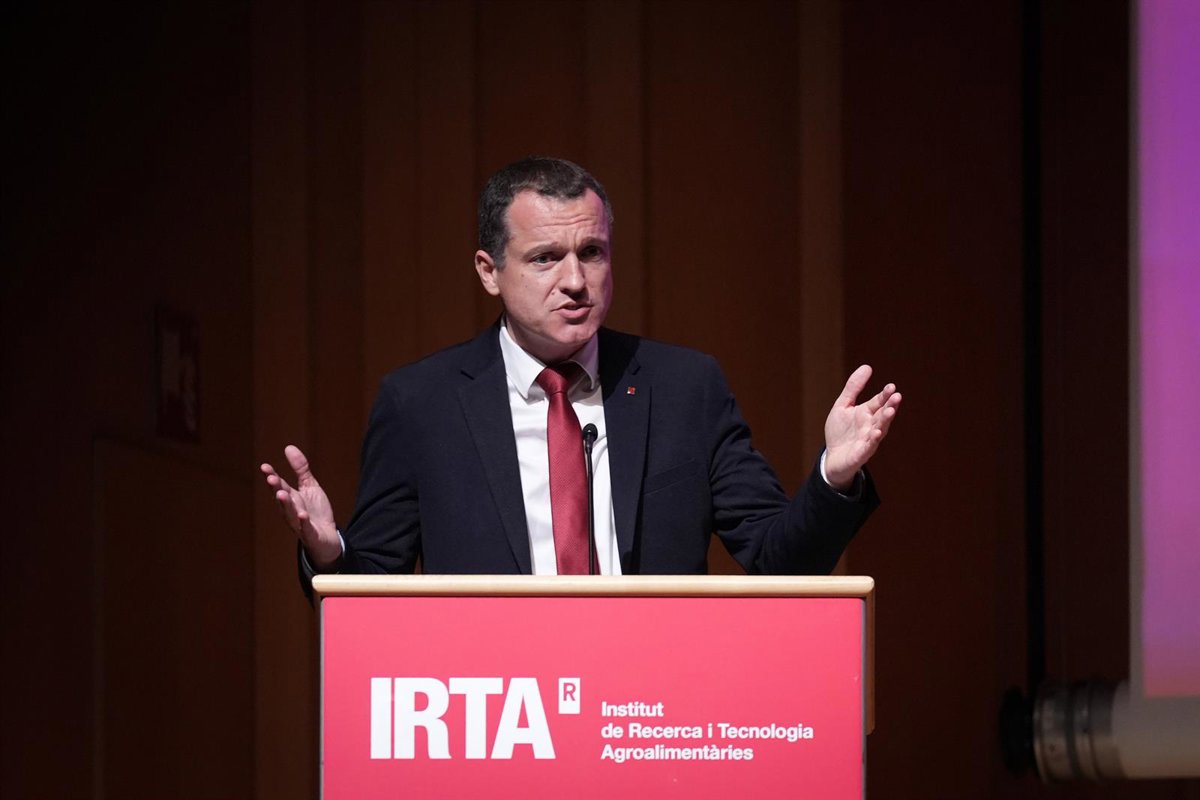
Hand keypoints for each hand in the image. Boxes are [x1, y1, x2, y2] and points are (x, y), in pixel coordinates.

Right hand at [260, 445, 341, 568]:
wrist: (327, 538)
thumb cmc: (315, 512)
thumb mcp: (309, 486)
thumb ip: (300, 468)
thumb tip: (288, 447)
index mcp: (291, 498)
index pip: (279, 486)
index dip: (272, 476)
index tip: (264, 467)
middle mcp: (291, 510)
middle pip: (282, 499)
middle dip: (276, 489)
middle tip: (271, 478)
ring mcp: (299, 523)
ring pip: (290, 514)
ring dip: (286, 504)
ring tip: (281, 493)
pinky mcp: (310, 534)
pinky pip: (306, 528)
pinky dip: (303, 523)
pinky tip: (302, 515)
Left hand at [823, 365, 901, 490]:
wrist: (832, 458)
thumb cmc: (840, 432)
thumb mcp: (843, 405)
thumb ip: (853, 388)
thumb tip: (867, 366)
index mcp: (867, 413)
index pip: (879, 402)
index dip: (885, 395)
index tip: (891, 386)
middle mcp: (871, 426)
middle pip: (883, 415)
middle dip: (890, 406)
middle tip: (897, 397)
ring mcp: (867, 441)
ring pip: (879, 430)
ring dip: (885, 421)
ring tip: (890, 411)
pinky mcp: (861, 454)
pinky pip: (868, 447)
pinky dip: (872, 441)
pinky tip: (876, 433)